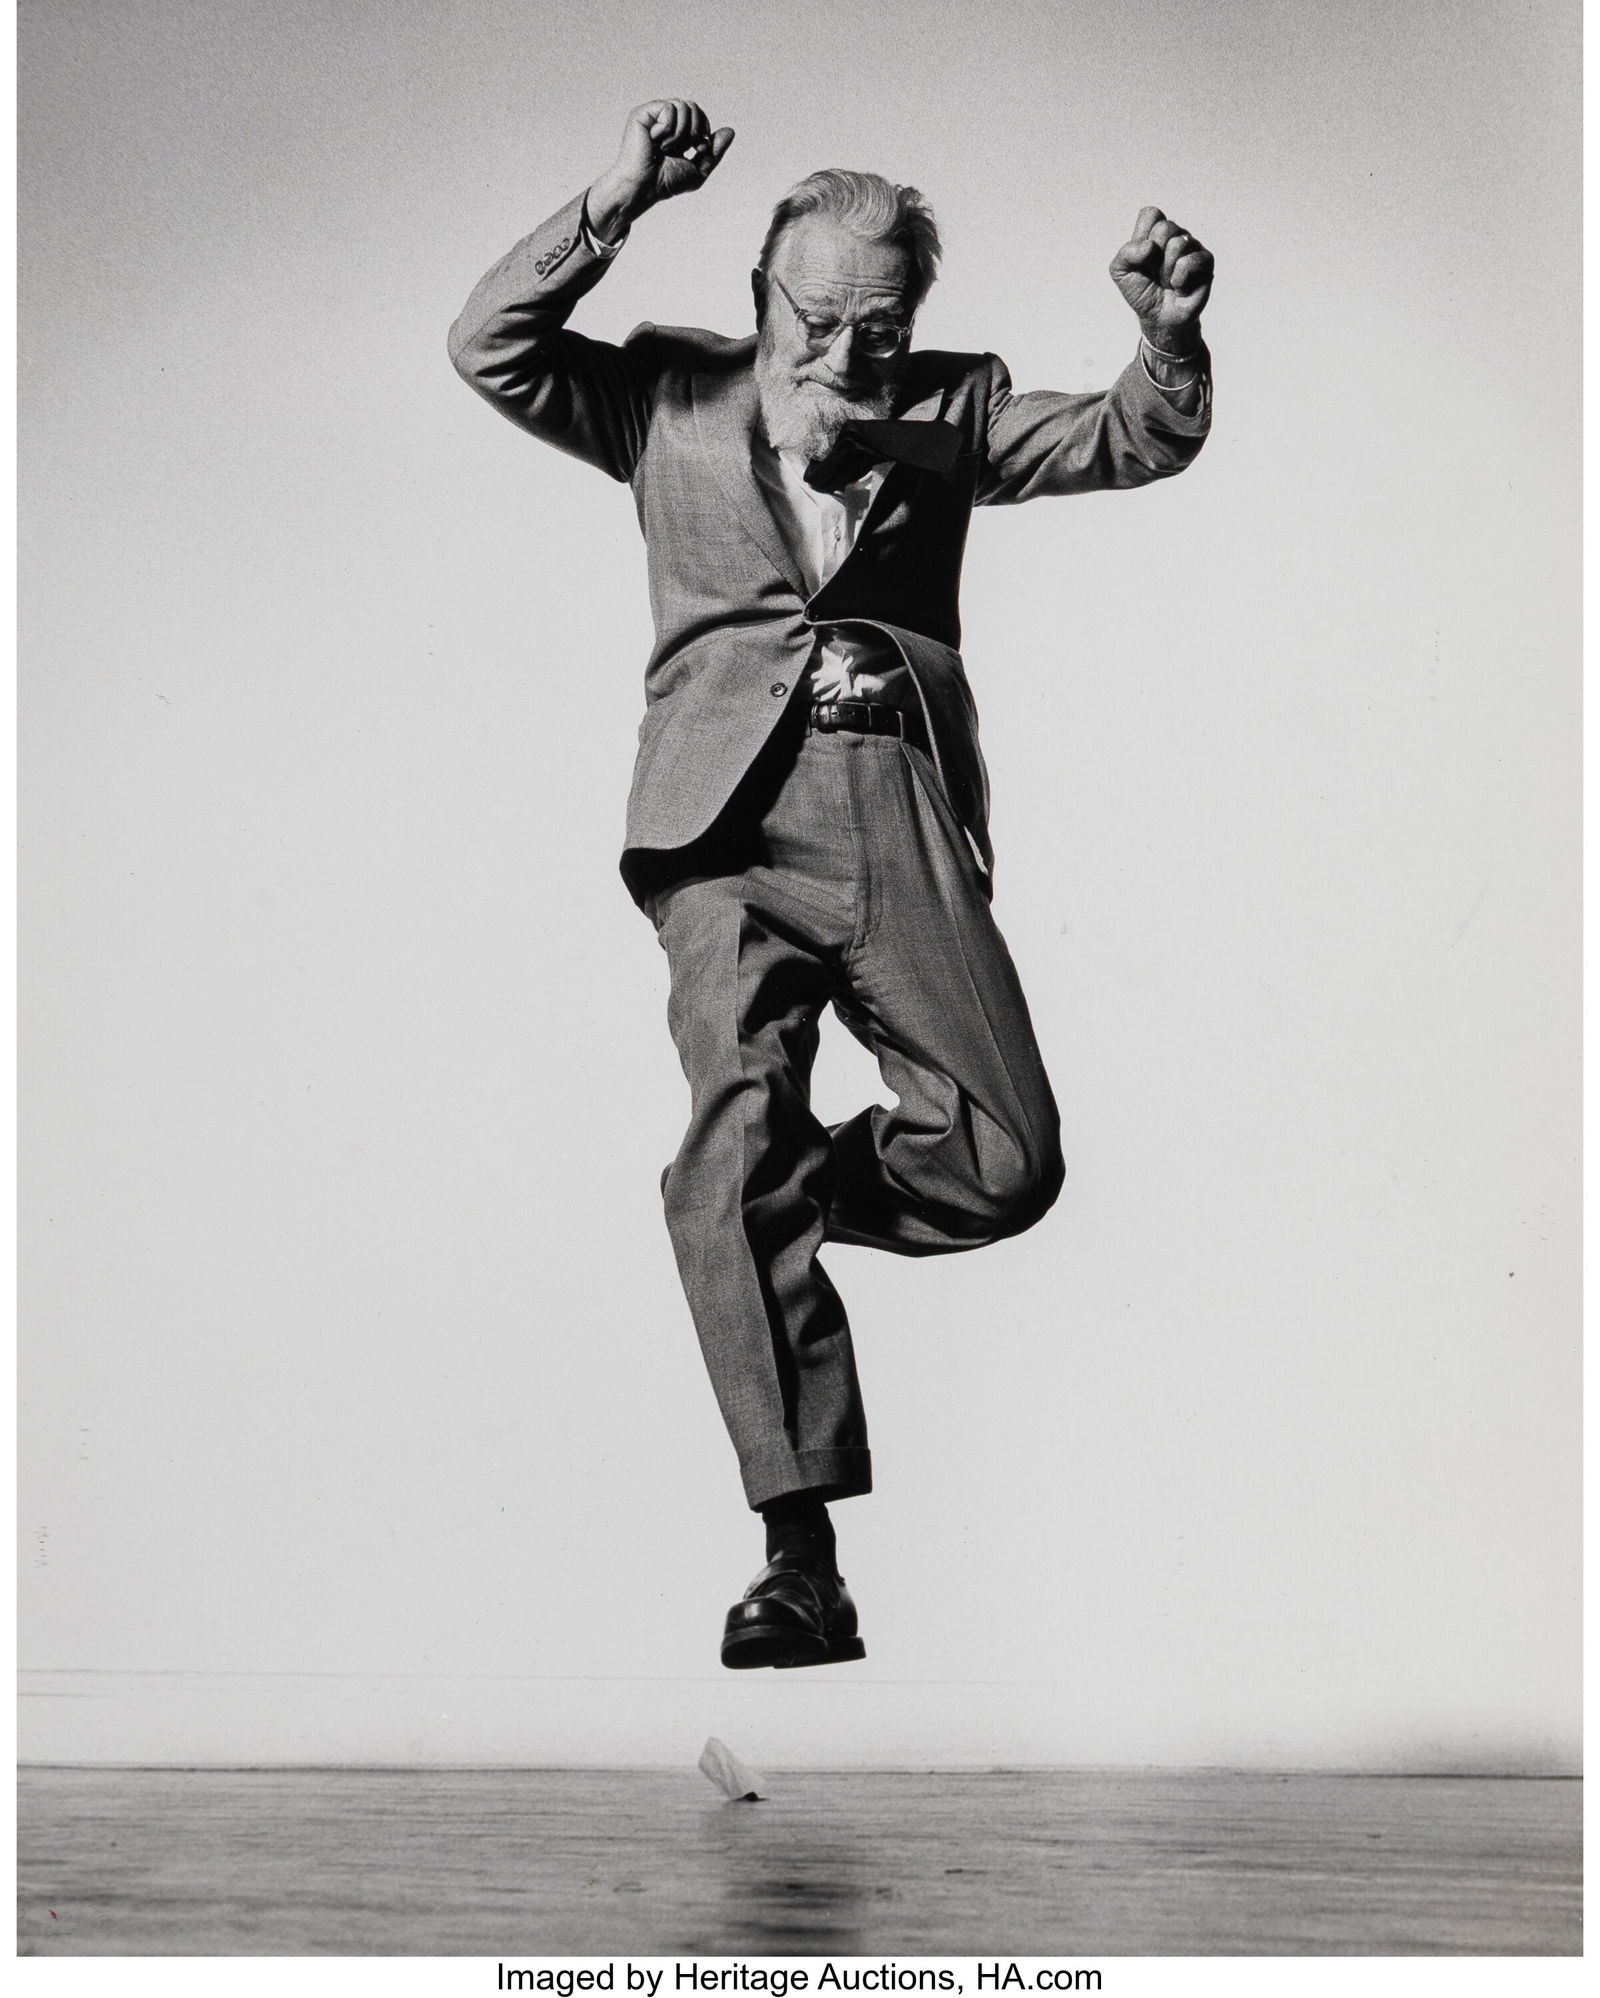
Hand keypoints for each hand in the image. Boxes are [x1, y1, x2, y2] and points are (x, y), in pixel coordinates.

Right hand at [588, 99, 734, 236]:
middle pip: (693, 107)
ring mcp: (653, 116)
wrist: (645, 188)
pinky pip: (669, 108)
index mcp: (677, 132)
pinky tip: (656, 140)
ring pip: (683, 106)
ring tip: (666, 147)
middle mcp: (664, 121)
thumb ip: (714, 152)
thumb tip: (730, 131)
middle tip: (682, 147)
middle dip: (695, 129)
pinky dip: (668, 128)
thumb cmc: (665, 183)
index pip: (699, 116)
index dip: (704, 130)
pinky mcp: (643, 113)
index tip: (699, 149)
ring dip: (681, 132)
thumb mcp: (698, 170)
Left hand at [1109, 207, 1212, 352]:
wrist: (1157, 318)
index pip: (1151, 214)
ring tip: (1167, 281)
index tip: (1142, 258)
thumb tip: (1150, 246)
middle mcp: (1176, 235)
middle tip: (1155, 272)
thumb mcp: (1120, 272)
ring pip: (1177, 244)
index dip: (1142, 237)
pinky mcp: (1206, 262)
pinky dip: (1178, 278)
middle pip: (1164, 227)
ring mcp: (1193, 246)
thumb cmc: (1142, 291)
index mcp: (1156, 232)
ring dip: (1165, 270)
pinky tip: (1178, 286)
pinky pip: (1190, 261)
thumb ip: (1126, 253)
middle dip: (1154, 257)